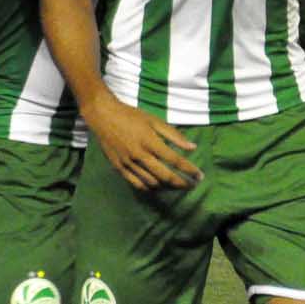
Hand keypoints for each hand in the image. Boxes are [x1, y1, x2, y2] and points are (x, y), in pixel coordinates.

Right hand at [81, 96, 202, 190]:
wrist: (104, 116)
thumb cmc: (132, 116)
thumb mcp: (155, 120)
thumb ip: (174, 135)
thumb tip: (192, 148)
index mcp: (150, 142)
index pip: (175, 160)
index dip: (189, 170)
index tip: (199, 176)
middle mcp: (140, 156)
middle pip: (165, 176)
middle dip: (182, 183)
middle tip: (192, 185)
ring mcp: (128, 164)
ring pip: (152, 183)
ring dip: (167, 187)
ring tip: (177, 185)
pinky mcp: (119, 168)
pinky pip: (137, 184)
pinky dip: (150, 188)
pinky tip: (158, 186)